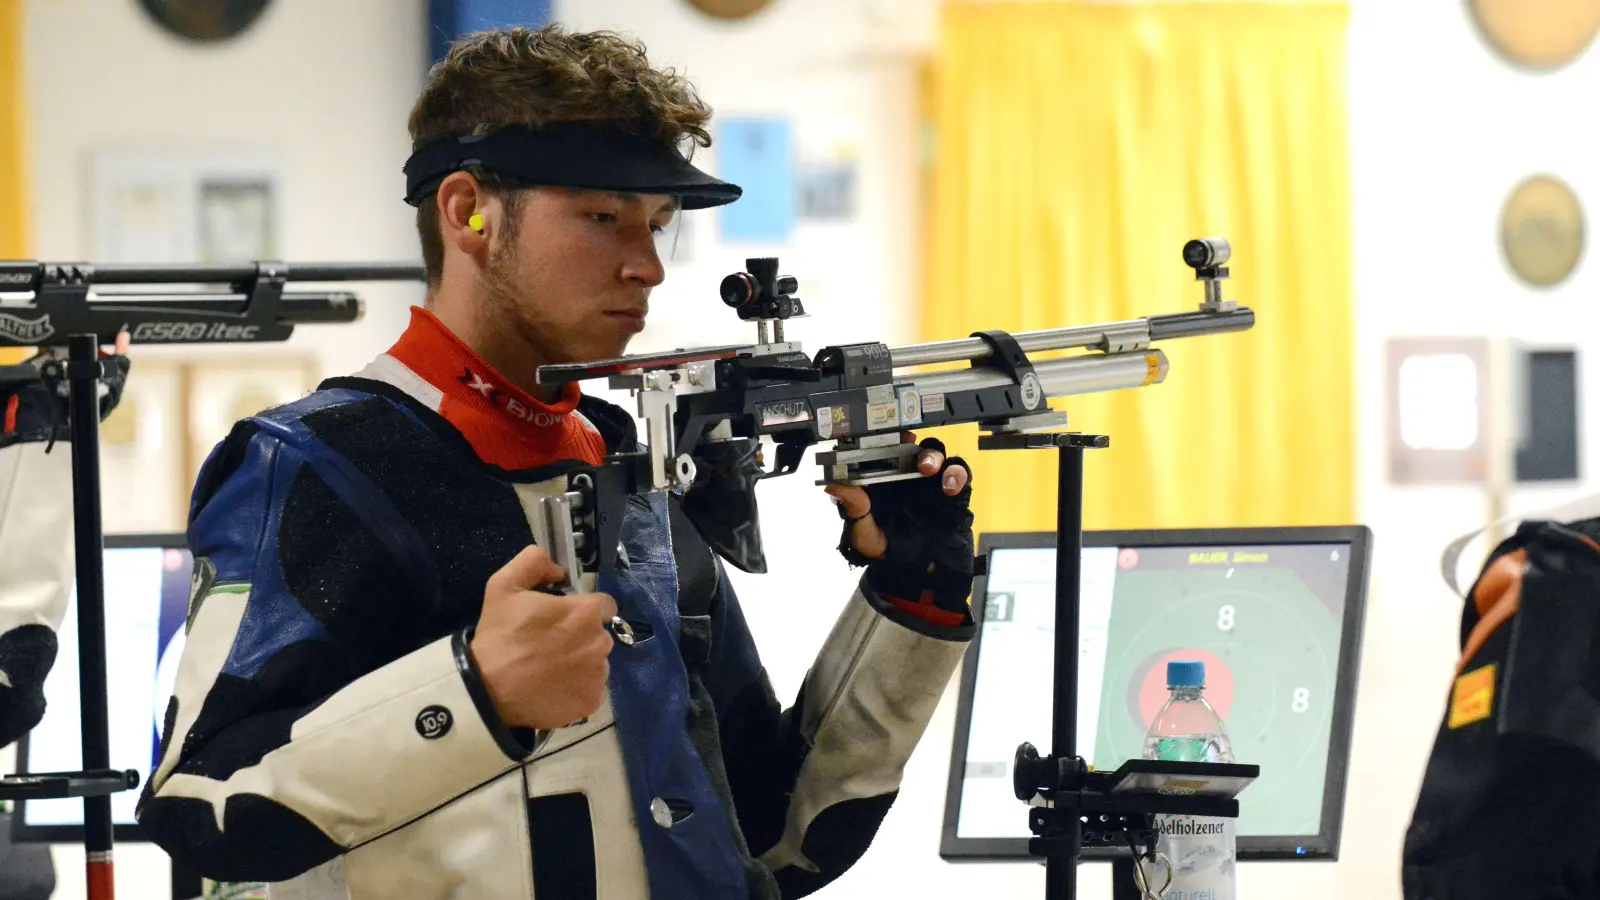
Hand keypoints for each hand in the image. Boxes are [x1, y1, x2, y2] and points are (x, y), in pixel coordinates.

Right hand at [469, 545, 617, 730]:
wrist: (487, 690)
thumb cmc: (499, 636)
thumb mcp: (504, 585)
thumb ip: (534, 562)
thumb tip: (559, 571)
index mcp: (586, 612)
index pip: (604, 606)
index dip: (584, 609)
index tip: (563, 618)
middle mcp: (600, 643)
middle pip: (599, 635)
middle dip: (581, 636)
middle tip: (551, 645)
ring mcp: (598, 675)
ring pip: (597, 663)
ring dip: (581, 663)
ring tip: (550, 669)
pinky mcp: (592, 701)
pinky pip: (591, 689)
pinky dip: (577, 689)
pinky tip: (554, 688)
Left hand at [824, 432, 970, 559]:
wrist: (916, 570)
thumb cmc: (886, 546)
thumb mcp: (863, 532)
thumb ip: (854, 509)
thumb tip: (834, 487)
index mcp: (883, 477)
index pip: (883, 449)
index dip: (882, 437)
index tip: (879, 433)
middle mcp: (908, 473)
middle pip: (911, 444)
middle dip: (910, 440)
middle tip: (906, 443)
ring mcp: (932, 480)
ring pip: (937, 453)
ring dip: (933, 455)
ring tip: (928, 468)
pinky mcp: (954, 492)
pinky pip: (960, 475)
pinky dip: (957, 475)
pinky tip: (948, 488)